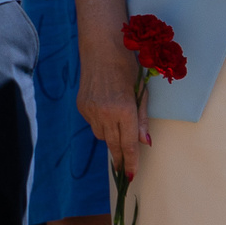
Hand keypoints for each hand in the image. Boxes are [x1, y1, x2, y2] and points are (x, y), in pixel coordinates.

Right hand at [78, 37, 149, 178]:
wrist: (102, 49)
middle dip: (120, 158)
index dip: (130, 160)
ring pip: (101, 135)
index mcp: (124, 110)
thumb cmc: (129, 67)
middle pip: (113, 144)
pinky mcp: (81, 106)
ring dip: (111, 137)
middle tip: (125, 171)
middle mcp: (104, 113)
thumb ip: (142, 119)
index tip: (131, 175)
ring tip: (119, 127)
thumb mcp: (142, 93)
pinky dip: (102, 123)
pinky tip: (107, 110)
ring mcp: (90, 110)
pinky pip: (93, 123)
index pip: (128, 143)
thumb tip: (144, 142)